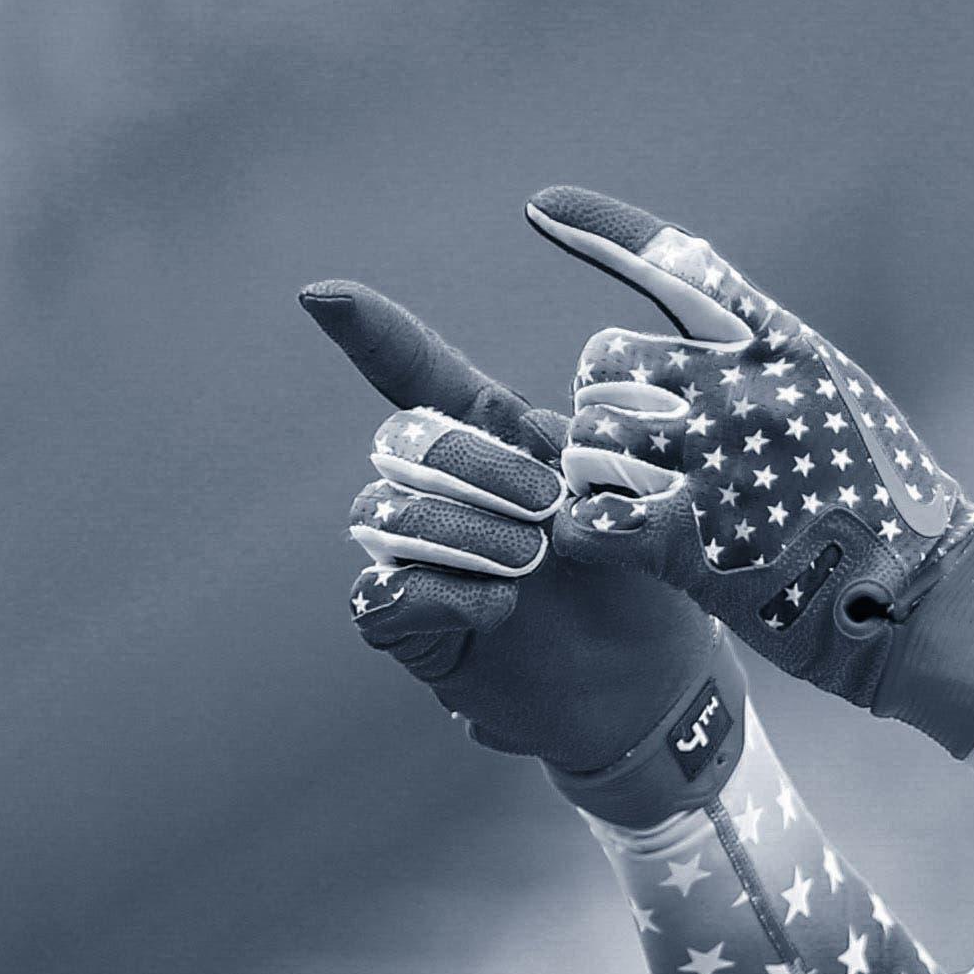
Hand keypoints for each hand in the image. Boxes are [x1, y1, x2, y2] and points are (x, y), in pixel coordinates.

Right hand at [304, 279, 723, 779]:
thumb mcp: (632, 496)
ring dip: (463, 533)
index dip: (374, 334)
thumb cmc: (641, 574)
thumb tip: (551, 439)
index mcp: (494, 439)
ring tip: (532, 563)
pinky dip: (442, 597)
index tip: (323, 294)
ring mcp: (418, 556)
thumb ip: (593, 452)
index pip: (418, 372)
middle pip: (404, 439)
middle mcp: (443, 490)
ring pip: (385, 515)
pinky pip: (381, 595)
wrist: (649, 679)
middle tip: (547, 510)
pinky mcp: (410, 626)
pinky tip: (500, 610)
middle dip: (473, 464)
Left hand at [525, 186, 973, 748]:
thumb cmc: (890, 502)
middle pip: (605, 361)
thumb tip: (690, 352)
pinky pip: (587, 516)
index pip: (679, 269)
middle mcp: (742, 394)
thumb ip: (769, 364)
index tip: (540, 207)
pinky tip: (615, 538)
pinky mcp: (691, 543)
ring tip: (627, 494)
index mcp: (782, 350)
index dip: (603, 232)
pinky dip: (586, 527)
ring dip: (591, 469)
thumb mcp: (842, 399)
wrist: (927, 595)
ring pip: (586, 439)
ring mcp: (714, 466)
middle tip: (626, 439)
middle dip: (601, 397)